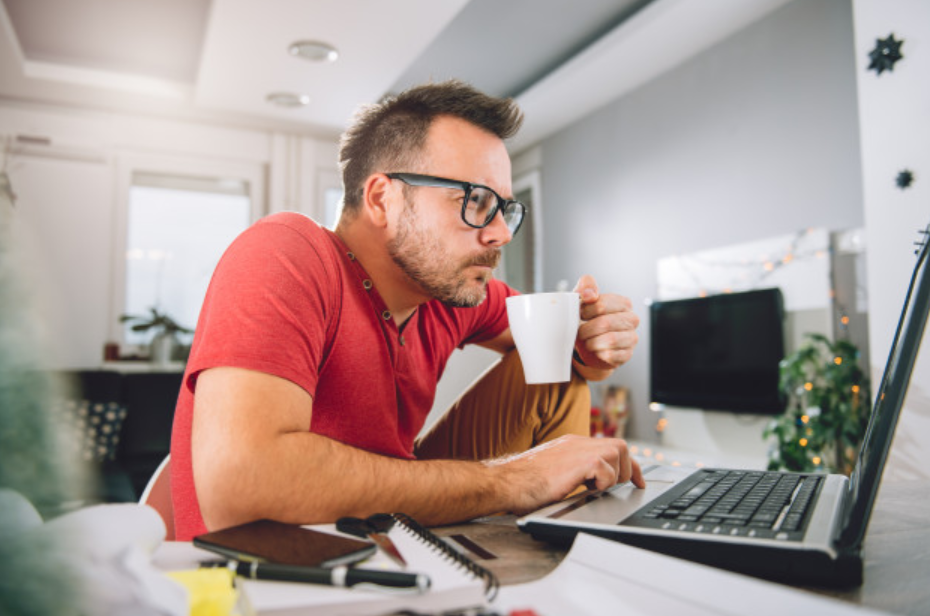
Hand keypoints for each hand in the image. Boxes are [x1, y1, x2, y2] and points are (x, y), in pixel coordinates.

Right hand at [494, 435, 644, 514]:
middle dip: (626, 469)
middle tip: (617, 487)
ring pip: (618, 453)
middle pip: (620, 445)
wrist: (505, 482)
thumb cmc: (521, 484)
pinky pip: (607, 469)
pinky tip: (586, 489)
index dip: (627, 464)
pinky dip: (603, 483)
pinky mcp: (580, 461)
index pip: (609, 448)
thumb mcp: (552, 474)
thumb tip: (585, 486)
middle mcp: (576, 443)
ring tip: (595, 488)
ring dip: (613, 475)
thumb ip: (570, 473)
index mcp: (570, 446)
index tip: (636, 479)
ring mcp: (578, 449)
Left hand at [572, 274, 639, 373]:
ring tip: (588, 341)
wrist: (590, 344)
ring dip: (591, 342)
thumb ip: (585, 288)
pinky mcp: (627, 354)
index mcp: (623, 303)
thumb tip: (589, 293)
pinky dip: (598, 353)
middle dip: (586, 329)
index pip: (601, 304)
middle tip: (581, 331)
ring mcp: (632, 338)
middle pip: (605, 323)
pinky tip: (596, 350)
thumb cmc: (589, 320)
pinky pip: (611, 355)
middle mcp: (631, 319)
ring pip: (609, 340)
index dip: (585, 311)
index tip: (580, 315)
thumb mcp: (583, 300)